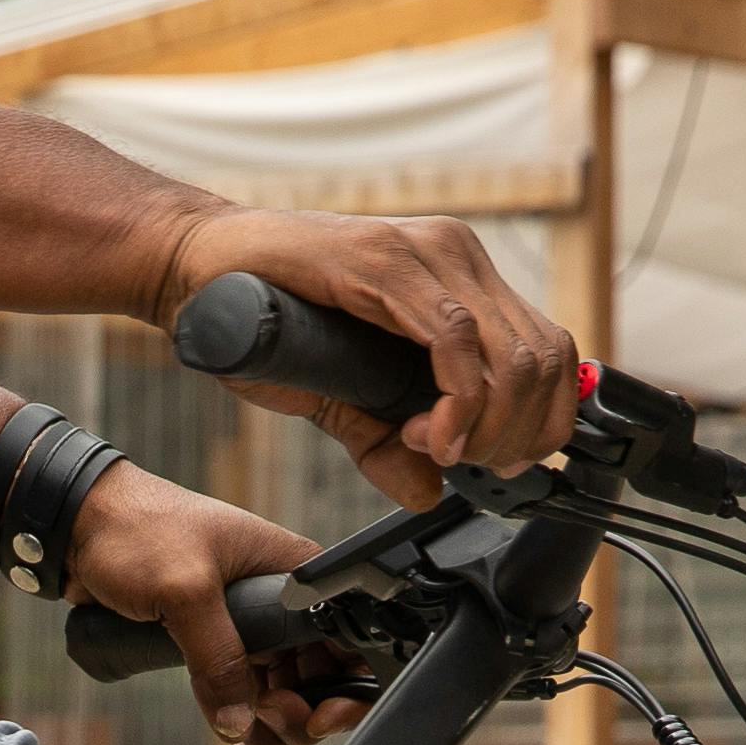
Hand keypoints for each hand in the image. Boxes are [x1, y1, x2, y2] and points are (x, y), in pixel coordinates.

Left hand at [61, 469, 359, 744]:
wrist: (81, 525)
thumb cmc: (136, 528)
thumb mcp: (184, 589)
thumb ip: (215, 656)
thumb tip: (239, 719)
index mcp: (293, 573)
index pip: (347, 640)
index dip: (345, 688)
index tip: (316, 717)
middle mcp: (280, 602)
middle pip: (319, 679)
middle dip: (301, 717)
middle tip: (266, 722)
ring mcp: (249, 627)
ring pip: (284, 694)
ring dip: (272, 729)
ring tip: (244, 739)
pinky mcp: (217, 644)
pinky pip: (246, 695)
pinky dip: (245, 725)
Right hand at [153, 206, 580, 496]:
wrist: (195, 270)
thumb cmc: (264, 321)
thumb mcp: (341, 401)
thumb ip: (387, 443)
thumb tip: (431, 492)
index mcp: (461, 280)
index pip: (550, 352)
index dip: (541, 421)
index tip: (493, 464)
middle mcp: (457, 257)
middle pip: (547, 356)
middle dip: (517, 433)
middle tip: (463, 464)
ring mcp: (427, 252)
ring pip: (515, 351)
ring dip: (489, 423)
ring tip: (435, 447)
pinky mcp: (387, 260)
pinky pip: (456, 340)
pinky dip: (456, 402)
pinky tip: (426, 432)